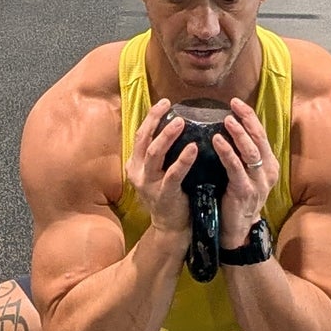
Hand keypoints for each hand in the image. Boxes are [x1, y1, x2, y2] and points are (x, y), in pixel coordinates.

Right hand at [126, 99, 195, 243]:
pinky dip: (183, 159)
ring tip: (181, 122)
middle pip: (143, 139)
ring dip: (167, 136)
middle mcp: (137, 172)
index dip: (151, 117)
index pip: (140, 135)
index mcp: (135, 165)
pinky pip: (173, 173)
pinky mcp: (163, 194)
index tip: (165, 102)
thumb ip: (163, 154)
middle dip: (155, 119)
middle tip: (169, 105)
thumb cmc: (170, 195)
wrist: (172, 227)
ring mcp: (148, 184)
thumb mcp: (159, 173)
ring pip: (154, 153)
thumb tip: (177, 126)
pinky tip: (194, 148)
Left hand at [213, 99, 280, 250]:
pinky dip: (227, 152)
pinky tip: (217, 141)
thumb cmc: (235, 196)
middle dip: (247, 120)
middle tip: (234, 105)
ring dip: (239, 134)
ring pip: (251, 152)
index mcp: (268, 164)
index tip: (236, 102)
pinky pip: (235, 168)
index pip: (261, 134)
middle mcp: (267, 171)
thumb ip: (240, 153)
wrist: (236, 229)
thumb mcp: (243, 172)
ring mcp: (258, 183)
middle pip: (259, 139)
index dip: (250, 117)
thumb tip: (226, 125)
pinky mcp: (244, 192)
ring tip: (227, 120)